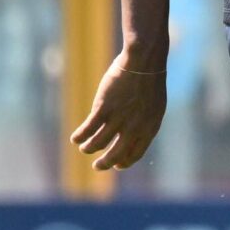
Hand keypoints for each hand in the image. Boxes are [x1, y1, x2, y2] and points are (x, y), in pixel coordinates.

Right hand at [69, 49, 166, 169]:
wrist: (143, 63)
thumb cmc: (150, 82)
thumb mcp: (154, 106)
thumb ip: (144, 122)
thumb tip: (133, 134)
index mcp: (149, 128)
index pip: (135, 154)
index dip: (124, 162)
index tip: (117, 165)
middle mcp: (134, 128)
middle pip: (116, 155)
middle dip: (105, 163)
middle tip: (97, 167)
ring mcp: (118, 119)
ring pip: (97, 143)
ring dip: (88, 148)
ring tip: (83, 148)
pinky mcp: (103, 109)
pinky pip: (87, 129)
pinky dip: (79, 136)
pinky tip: (75, 138)